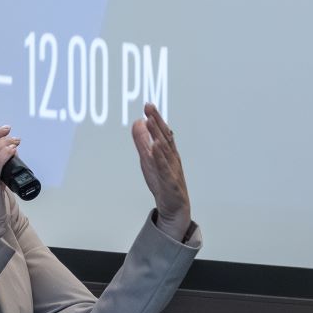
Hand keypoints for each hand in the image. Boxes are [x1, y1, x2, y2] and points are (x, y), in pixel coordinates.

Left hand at [131, 102, 190, 233]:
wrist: (174, 207)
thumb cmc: (162, 182)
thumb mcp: (148, 159)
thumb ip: (143, 141)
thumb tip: (137, 122)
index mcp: (168, 152)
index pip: (162, 132)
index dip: (155, 118)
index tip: (148, 105)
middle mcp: (172, 158)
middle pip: (165, 136)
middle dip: (157, 121)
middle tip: (149, 107)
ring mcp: (172, 169)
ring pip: (165, 150)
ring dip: (158, 134)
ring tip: (151, 121)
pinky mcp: (170, 182)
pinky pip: (164, 168)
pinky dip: (160, 157)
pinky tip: (155, 147)